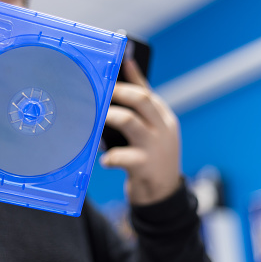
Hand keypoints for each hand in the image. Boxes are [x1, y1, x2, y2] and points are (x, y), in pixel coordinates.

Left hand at [100, 60, 181, 204]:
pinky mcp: (145, 167)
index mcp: (164, 119)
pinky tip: (105, 160)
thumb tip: (129, 66)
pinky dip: (109, 157)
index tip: (109, 74)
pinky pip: (121, 157)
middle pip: (141, 100)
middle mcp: (163, 130)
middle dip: (117, 92)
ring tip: (96, 120)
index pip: (147, 93)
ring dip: (109, 116)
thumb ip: (143, 104)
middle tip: (98, 93)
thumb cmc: (152, 157)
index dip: (126, 81)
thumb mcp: (155, 130)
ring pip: (129, 121)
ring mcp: (155, 147)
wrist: (163, 195)